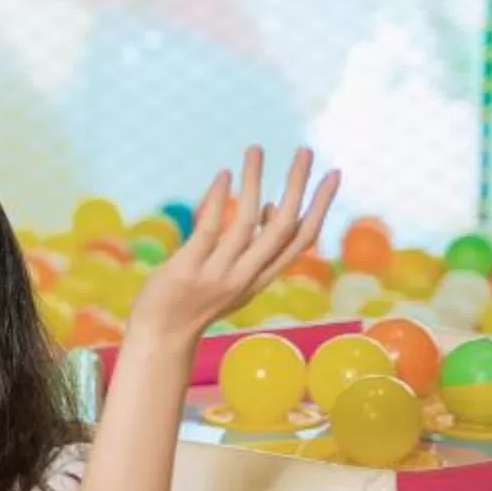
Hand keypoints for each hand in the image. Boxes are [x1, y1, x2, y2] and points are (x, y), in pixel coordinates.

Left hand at [132, 147, 339, 344]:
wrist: (158, 341)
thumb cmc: (193, 305)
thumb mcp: (233, 280)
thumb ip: (254, 250)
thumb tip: (271, 207)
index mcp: (261, 279)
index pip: (302, 240)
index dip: (320, 207)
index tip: (333, 175)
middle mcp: (245, 277)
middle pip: (283, 228)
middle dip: (297, 188)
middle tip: (306, 151)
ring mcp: (217, 275)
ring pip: (246, 222)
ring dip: (254, 181)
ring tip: (256, 149)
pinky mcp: (188, 270)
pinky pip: (209, 230)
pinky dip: (218, 200)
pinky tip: (224, 175)